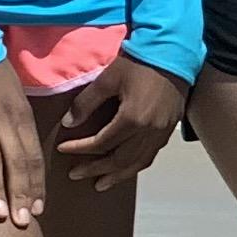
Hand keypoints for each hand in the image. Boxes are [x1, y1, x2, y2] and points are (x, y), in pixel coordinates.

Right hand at [0, 59, 45, 226]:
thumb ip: (21, 125)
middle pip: (16, 163)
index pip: (33, 157)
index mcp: (22, 117)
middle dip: (21, 194)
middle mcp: (3, 120)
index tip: (37, 209)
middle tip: (21, 222)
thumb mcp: (17, 97)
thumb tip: (26, 156)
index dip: (36, 185)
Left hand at [52, 55, 186, 185]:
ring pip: (138, 162)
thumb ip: (86, 103)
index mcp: (132, 120)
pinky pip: (150, 155)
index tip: (62, 149)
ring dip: (117, 175)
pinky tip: (126, 167)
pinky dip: (135, 165)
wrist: (173, 52)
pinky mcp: (169, 129)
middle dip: (96, 169)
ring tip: (101, 183)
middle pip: (119, 160)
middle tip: (75, 175)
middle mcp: (148, 132)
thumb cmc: (138, 62)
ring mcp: (161, 133)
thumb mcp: (107, 79)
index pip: (101, 143)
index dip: (79, 148)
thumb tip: (68, 124)